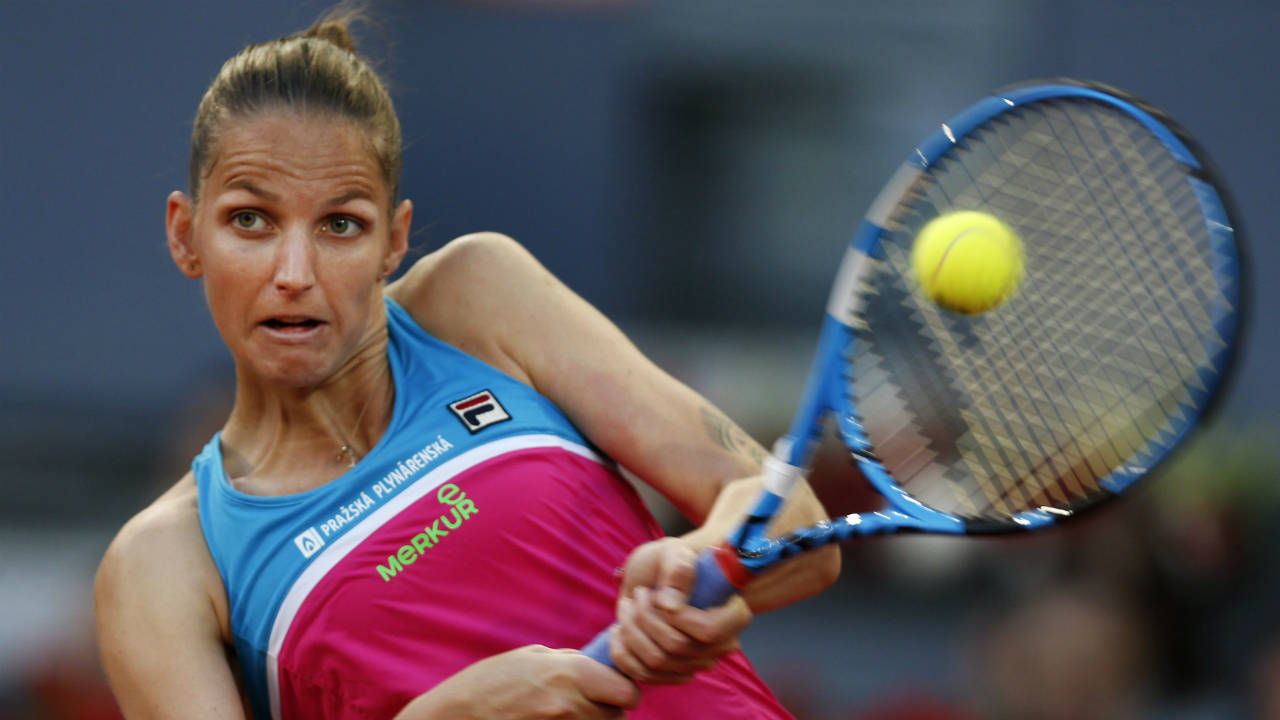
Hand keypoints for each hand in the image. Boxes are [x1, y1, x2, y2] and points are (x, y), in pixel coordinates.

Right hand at [396, 645, 638, 718]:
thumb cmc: (490, 680)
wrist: (457, 714)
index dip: (624, 690)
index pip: (627, 692)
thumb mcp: (530, 656)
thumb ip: (568, 660)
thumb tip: (594, 664)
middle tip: (592, 700)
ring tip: (570, 711)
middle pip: (618, 716)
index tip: (613, 686)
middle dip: (611, 708)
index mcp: (568, 674)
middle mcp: (570, 705)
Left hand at [608, 537, 752, 684]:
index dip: (678, 617)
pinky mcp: (670, 673)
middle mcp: (719, 645)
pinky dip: (622, 652)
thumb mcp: (673, 553)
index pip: (709, 630)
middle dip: (646, 617)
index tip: (658, 595)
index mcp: (733, 615)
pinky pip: (643, 675)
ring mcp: (695, 663)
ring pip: (656, 661)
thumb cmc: (669, 562)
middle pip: (677, 647)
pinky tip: (619, 629)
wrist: (654, 577)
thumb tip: (671, 605)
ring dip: (632, 630)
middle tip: (639, 594)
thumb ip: (678, 569)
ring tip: (628, 606)